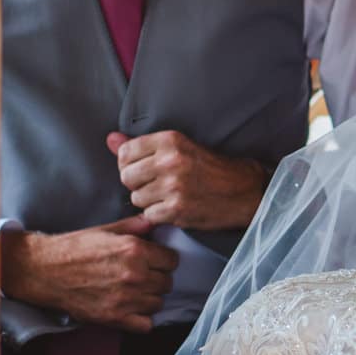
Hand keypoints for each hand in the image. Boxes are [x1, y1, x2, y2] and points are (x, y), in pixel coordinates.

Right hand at [0, 216, 176, 330]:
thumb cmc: (74, 248)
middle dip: (157, 278)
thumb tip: (153, 223)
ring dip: (150, 297)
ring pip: (158, 303)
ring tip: (135, 291)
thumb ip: (134, 227)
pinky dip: (142, 318)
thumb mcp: (106, 230)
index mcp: (134, 250)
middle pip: (167, 282)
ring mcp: (126, 299)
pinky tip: (131, 308)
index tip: (155, 261)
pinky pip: (146, 325)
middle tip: (143, 275)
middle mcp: (134, 275)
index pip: (172, 260)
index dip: (164, 260)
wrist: (45, 270)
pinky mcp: (114, 318)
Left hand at [109, 130, 270, 231]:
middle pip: (127, 177)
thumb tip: (110, 139)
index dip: (130, 165)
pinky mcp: (177, 209)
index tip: (144, 170)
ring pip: (136, 198)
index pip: (125, 153)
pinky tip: (175, 208)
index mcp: (170, 140)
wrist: (245, 191)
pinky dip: (159, 215)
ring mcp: (173, 186)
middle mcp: (170, 161)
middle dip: (138, 184)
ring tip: (169, 196)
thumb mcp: (180, 148)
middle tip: (157, 185)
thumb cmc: (212, 169)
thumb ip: (142, 145)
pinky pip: (149, 215)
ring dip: (148, 201)